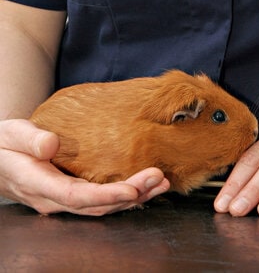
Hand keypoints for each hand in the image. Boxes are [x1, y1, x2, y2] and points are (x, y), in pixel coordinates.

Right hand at [0, 119, 169, 214]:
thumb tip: (50, 145)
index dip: (107, 195)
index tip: (133, 189)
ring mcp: (63, 200)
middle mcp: (53, 199)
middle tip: (160, 179)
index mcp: (38, 184)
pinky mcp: (71, 194)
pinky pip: (100, 199)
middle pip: (96, 204)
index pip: (76, 195)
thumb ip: (29, 139)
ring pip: (102, 206)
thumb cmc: (4, 144)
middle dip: (132, 194)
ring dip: (134, 196)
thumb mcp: (10, 134)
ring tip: (161, 183)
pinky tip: (144, 187)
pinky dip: (124, 194)